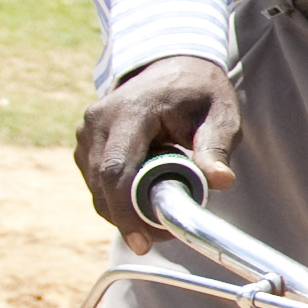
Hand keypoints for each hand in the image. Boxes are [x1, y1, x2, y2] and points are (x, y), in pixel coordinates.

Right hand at [73, 54, 240, 252]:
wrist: (172, 66)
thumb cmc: (199, 91)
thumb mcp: (220, 115)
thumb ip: (216, 148)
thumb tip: (221, 181)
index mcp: (130, 111)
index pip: (118, 170)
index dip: (126, 211)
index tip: (142, 242)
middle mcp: (99, 120)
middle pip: (102, 183)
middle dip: (128, 217)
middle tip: (162, 236)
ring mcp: (87, 131)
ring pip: (97, 186)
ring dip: (124, 208)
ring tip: (162, 207)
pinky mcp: (86, 143)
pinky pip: (96, 181)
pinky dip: (117, 196)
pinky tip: (146, 192)